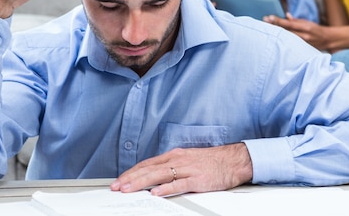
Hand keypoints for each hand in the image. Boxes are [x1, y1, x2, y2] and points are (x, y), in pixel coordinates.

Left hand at [110, 143, 252, 195]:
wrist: (233, 160)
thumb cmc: (211, 161)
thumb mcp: (188, 160)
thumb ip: (171, 167)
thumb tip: (154, 178)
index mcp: (175, 155)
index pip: (148, 163)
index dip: (132, 172)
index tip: (119, 180)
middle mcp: (178, 160)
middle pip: (149, 169)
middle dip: (130, 178)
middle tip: (116, 186)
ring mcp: (187, 169)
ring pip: (159, 175)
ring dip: (141, 182)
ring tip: (127, 189)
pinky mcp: (197, 180)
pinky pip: (179, 184)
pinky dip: (166, 188)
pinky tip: (155, 193)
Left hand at [264, 14, 328, 50]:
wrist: (328, 40)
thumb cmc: (316, 29)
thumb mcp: (307, 22)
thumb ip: (296, 20)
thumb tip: (286, 16)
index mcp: (305, 27)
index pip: (289, 23)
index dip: (278, 20)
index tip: (269, 17)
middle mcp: (303, 35)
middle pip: (285, 31)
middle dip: (274, 26)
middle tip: (264, 20)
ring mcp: (302, 43)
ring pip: (286, 38)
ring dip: (276, 33)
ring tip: (266, 28)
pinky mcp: (301, 49)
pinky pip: (289, 44)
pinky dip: (282, 41)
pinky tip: (274, 39)